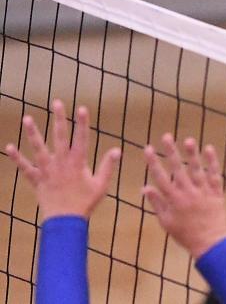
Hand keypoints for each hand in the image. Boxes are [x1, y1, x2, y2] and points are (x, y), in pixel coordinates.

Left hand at [4, 99, 120, 220]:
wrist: (65, 221)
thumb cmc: (85, 202)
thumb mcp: (101, 184)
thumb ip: (108, 166)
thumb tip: (117, 149)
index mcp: (78, 162)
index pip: (81, 138)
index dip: (82, 122)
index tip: (82, 108)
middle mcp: (61, 162)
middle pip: (60, 136)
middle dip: (59, 118)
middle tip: (56, 102)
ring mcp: (47, 170)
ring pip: (39, 148)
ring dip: (33, 133)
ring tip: (28, 118)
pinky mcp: (37, 179)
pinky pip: (25, 167)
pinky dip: (16, 158)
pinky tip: (9, 147)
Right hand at [142, 134, 225, 258]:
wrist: (209, 242)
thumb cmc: (185, 233)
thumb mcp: (166, 221)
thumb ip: (156, 203)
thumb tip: (145, 187)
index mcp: (173, 200)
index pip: (160, 177)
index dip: (153, 162)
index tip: (148, 148)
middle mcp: (188, 193)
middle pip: (178, 169)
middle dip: (171, 151)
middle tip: (166, 136)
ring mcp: (203, 191)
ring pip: (197, 169)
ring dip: (192, 154)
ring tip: (188, 139)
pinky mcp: (216, 192)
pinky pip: (215, 174)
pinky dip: (212, 161)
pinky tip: (209, 148)